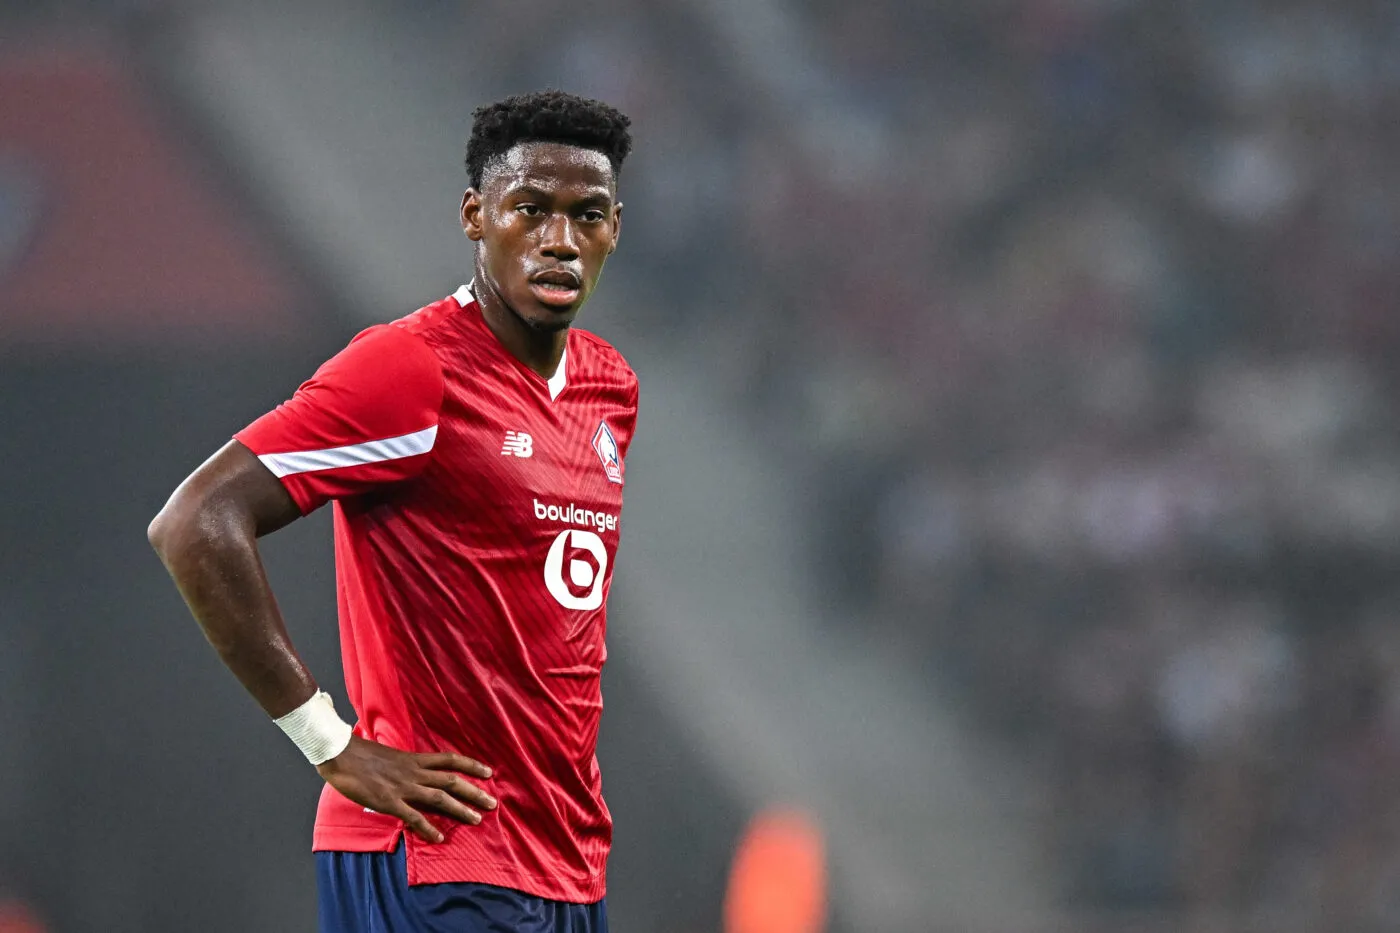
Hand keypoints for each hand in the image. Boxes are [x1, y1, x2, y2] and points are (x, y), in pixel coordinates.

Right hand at [316, 736, 496, 842]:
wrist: (339, 753)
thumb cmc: (360, 754)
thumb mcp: (390, 756)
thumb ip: (404, 765)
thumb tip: (414, 772)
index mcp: (414, 759)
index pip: (449, 760)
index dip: (471, 765)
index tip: (489, 772)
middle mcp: (414, 772)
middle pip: (452, 780)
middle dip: (475, 792)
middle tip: (492, 803)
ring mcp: (403, 786)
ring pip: (439, 797)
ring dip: (460, 809)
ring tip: (477, 820)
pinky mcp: (389, 801)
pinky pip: (413, 816)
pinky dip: (428, 827)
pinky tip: (439, 837)